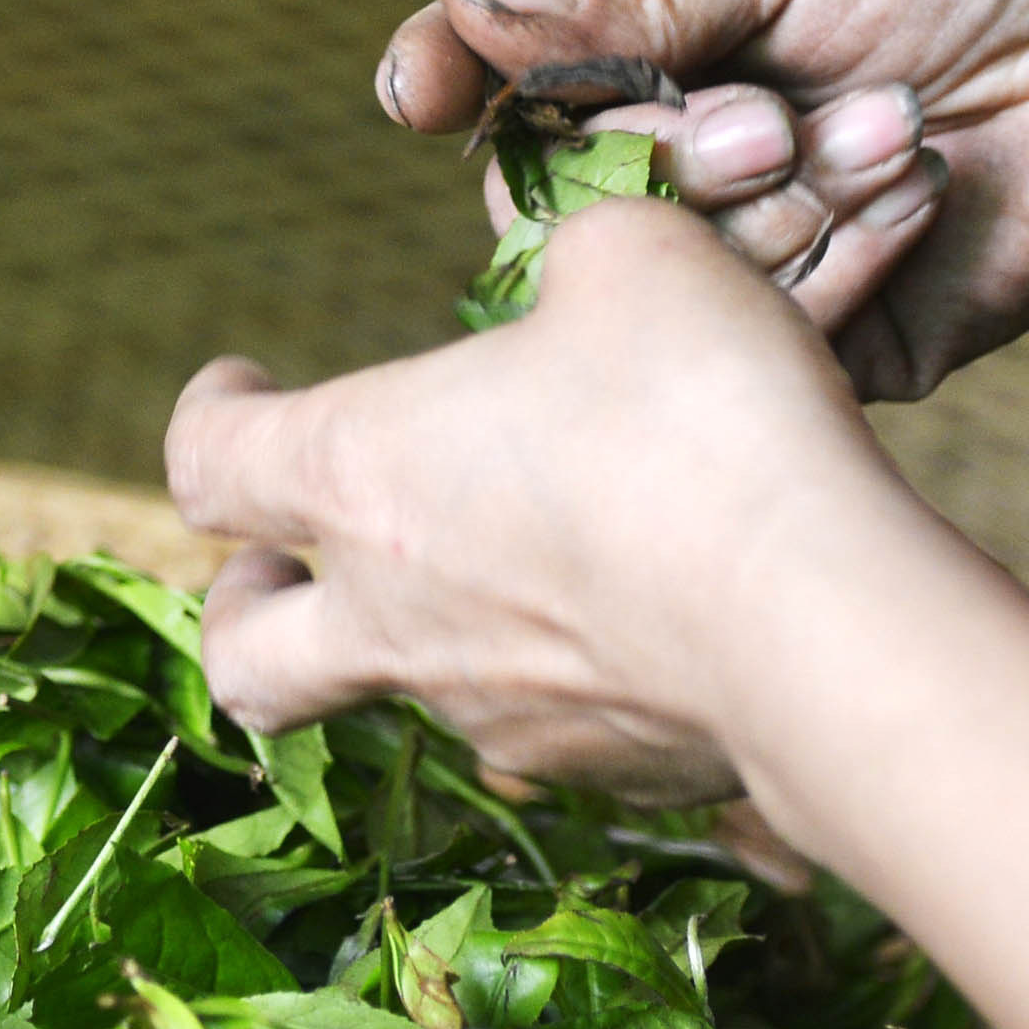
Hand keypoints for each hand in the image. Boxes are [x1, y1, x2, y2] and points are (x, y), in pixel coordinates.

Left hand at [168, 201, 923, 798]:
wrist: (824, 622)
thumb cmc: (701, 419)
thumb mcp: (635, 261)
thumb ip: (575, 258)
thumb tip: (580, 279)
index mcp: (358, 476)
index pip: (204, 461)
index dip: (206, 413)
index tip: (239, 382)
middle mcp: (390, 615)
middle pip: (241, 651)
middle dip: (243, 605)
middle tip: (281, 562)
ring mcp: (486, 710)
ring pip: (407, 689)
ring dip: (428, 631)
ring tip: (521, 564)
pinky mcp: (596, 769)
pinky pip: (549, 728)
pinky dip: (564, 678)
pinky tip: (651, 622)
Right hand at [378, 0, 1028, 397]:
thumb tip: (456, 18)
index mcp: (647, 52)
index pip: (502, 83)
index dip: (449, 83)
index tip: (415, 89)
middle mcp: (672, 164)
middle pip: (554, 196)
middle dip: (656, 154)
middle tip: (765, 119)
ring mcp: (736, 259)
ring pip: (654, 272)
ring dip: (771, 199)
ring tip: (892, 130)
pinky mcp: (812, 344)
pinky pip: (756, 334)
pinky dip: (836, 256)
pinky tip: (916, 191)